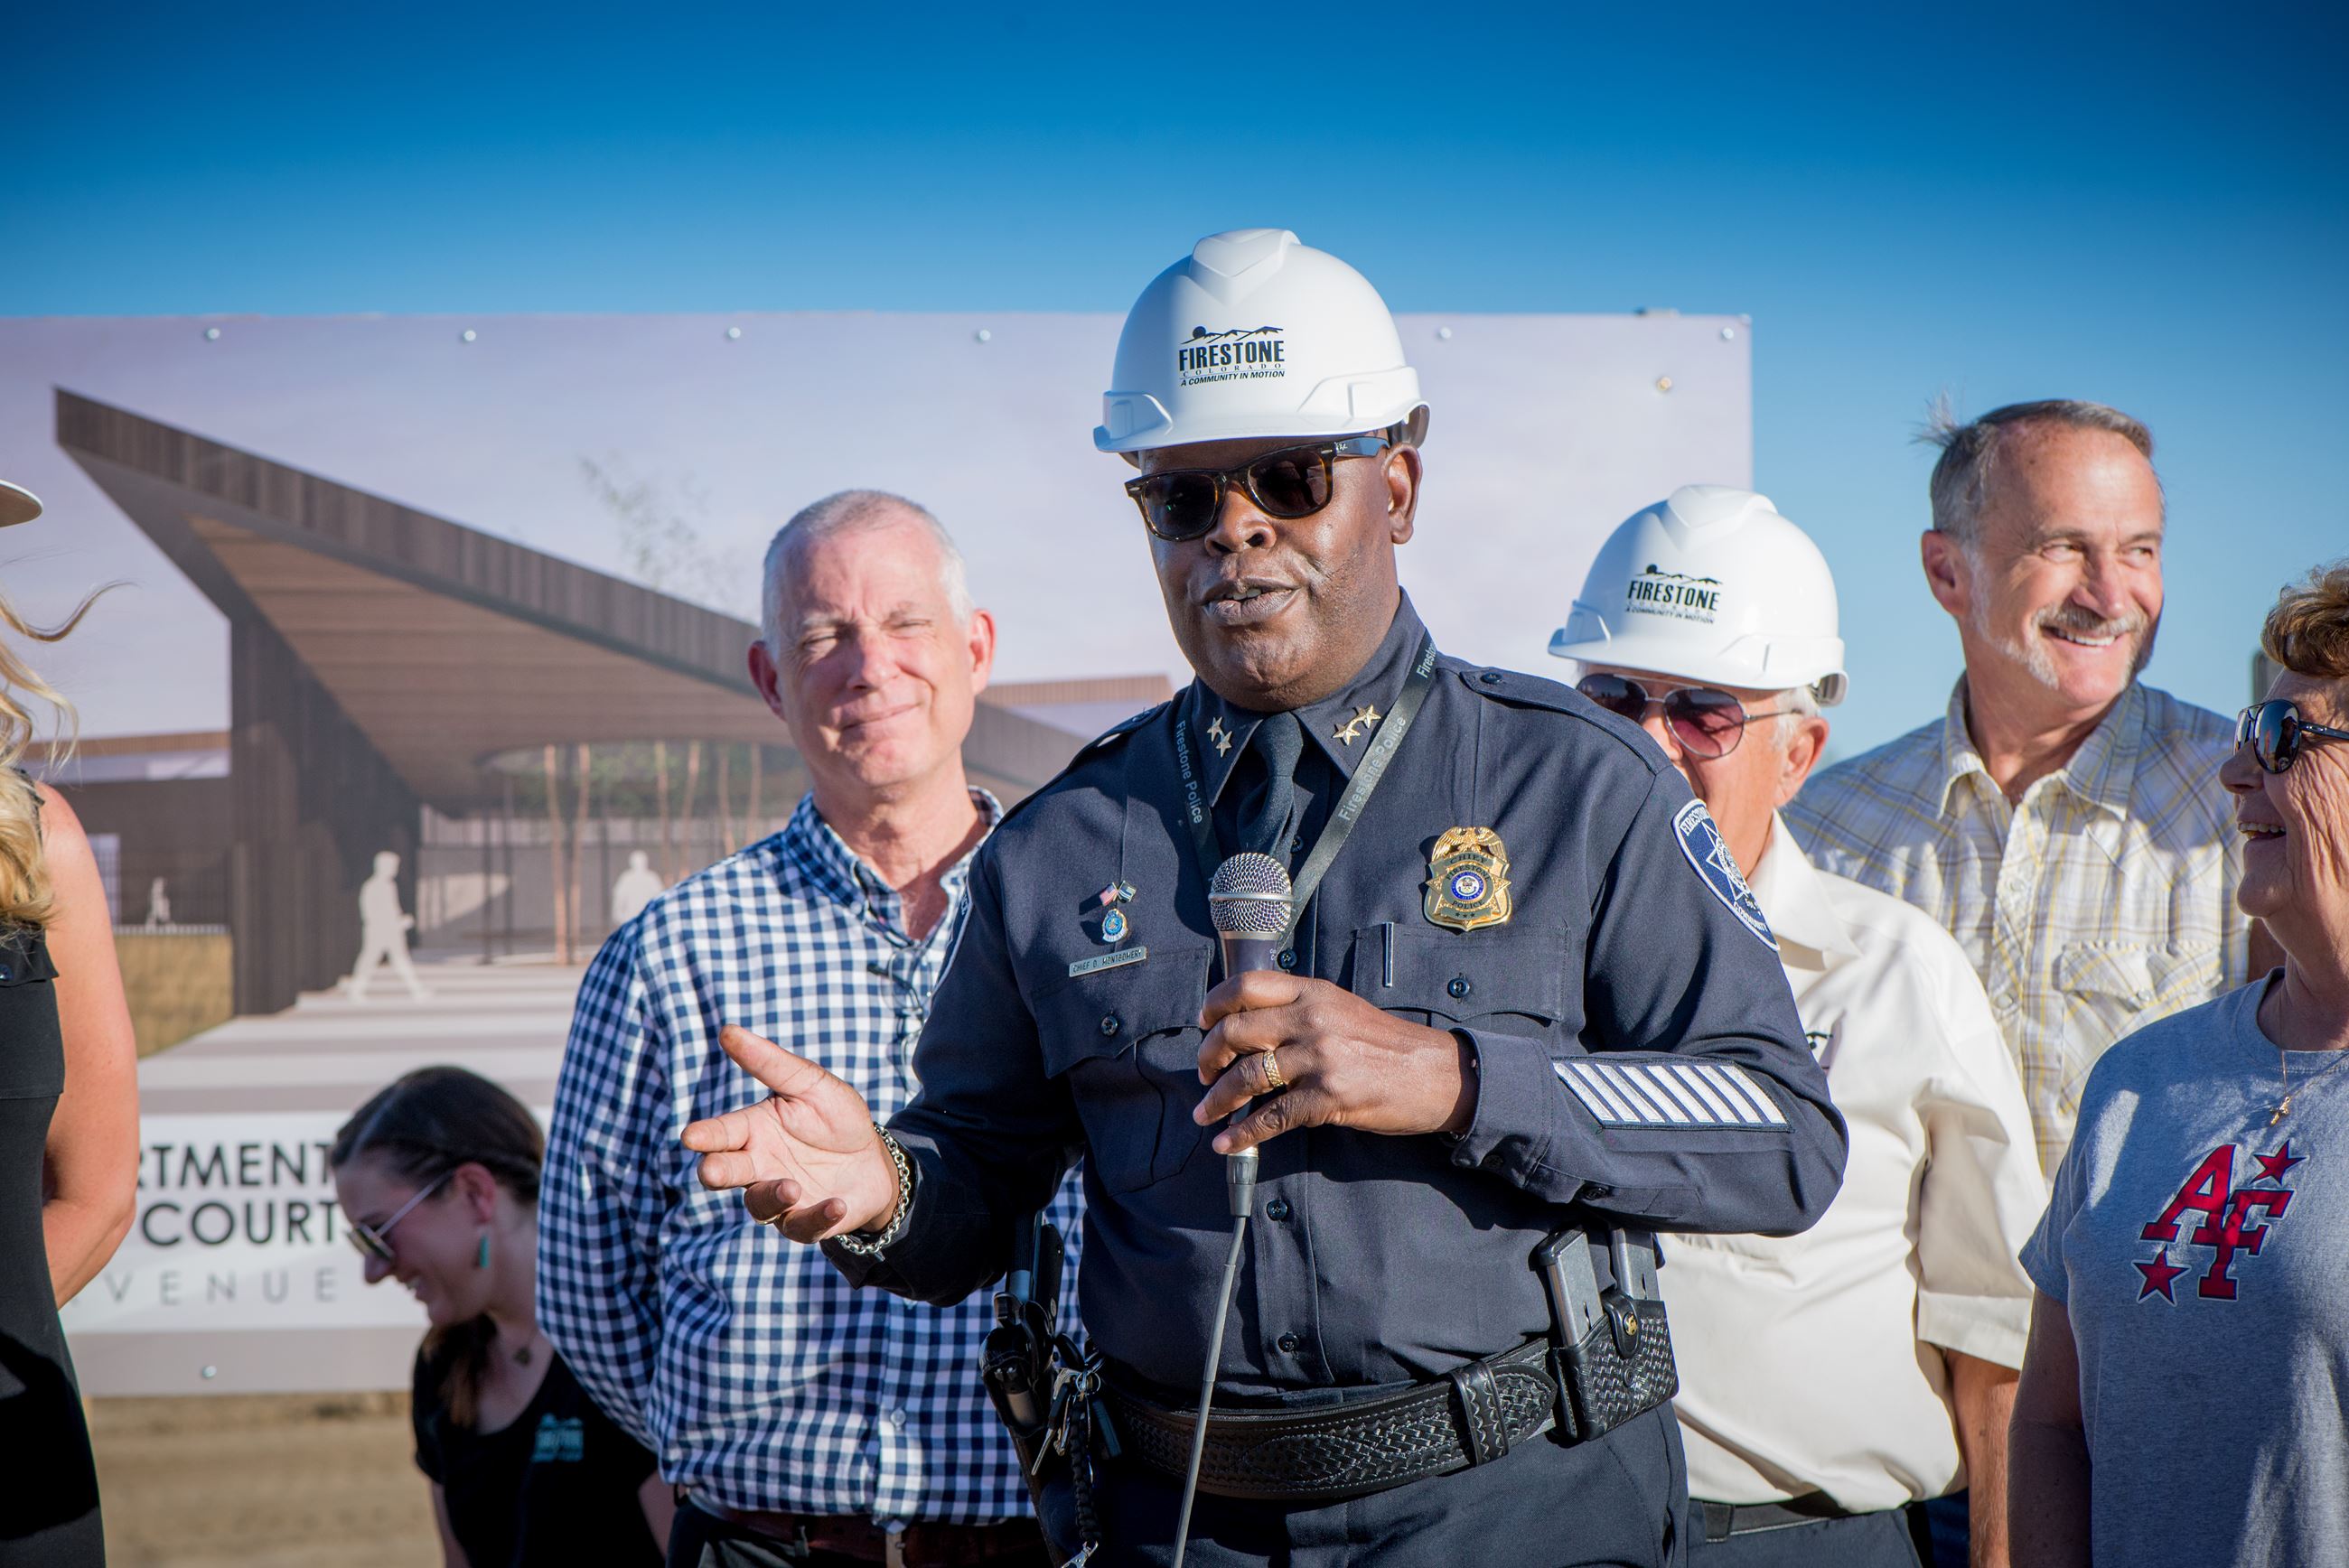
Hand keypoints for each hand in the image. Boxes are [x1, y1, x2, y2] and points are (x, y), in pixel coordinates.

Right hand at [681, 1026, 900, 1241]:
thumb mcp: (809, 1084)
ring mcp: (778, 1197)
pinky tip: (836, 1204)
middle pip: (724, 1172)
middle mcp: (757, 1165)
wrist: (873, 1158)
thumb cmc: (834, 1117)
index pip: (721, 1132)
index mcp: (752, 1130)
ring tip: (791, 1187)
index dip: (705, 1135)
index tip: (691, 1136)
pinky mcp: (805, 1221)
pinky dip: (817, 1217)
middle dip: (716, 1172)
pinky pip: (802, 1226)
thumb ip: (770, 1063)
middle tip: (713, 1170)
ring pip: (759, 1204)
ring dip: (771, 1196)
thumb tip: (727, 1030)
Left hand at [1192, 973, 1476, 1154]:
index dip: (1214, 1004)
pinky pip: (1271, 1118)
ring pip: (1246, 1077)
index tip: (1203, 1022)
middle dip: (1208, 1056)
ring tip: (1204, 1113)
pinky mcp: (1328, 1098)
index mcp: (1314, 993)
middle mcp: (1312, 1019)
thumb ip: (1301, 1009)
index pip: (1246, 986)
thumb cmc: (1391, 1045)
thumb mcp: (1344, 1009)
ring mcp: (1319, 1059)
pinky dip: (1242, 1134)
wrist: (1438, 1075)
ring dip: (1216, 1100)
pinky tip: (1227, 1143)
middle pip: (1235, 1031)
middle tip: (1203, 1073)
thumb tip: (1250, 1025)